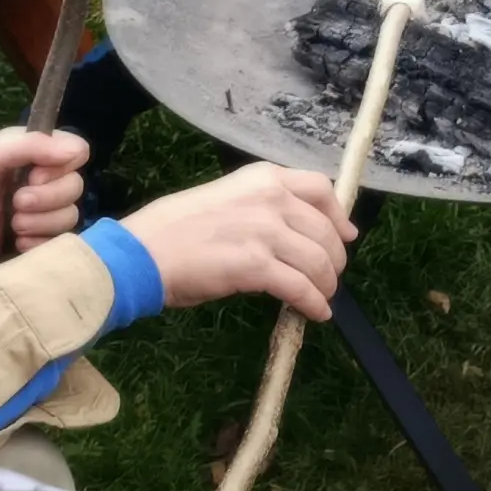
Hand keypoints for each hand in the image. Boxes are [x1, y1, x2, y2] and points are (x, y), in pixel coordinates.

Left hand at [0, 128, 88, 269]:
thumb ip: (30, 148)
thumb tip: (77, 151)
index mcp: (26, 153)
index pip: (75, 152)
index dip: (63, 167)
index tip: (35, 175)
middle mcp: (32, 180)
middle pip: (74, 188)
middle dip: (49, 200)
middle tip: (15, 205)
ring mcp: (28, 214)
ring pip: (67, 218)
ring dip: (45, 224)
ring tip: (12, 227)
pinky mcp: (20, 243)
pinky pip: (52, 245)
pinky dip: (41, 245)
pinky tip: (17, 244)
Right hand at [119, 164, 356, 318]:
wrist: (143, 252)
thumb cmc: (174, 229)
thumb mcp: (225, 198)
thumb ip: (261, 207)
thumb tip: (292, 233)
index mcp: (262, 177)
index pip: (320, 188)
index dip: (339, 216)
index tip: (347, 234)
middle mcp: (270, 198)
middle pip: (325, 230)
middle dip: (334, 259)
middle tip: (330, 277)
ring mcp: (265, 231)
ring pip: (319, 261)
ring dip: (327, 284)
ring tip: (323, 298)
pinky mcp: (257, 266)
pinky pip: (301, 288)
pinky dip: (314, 303)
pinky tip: (315, 313)